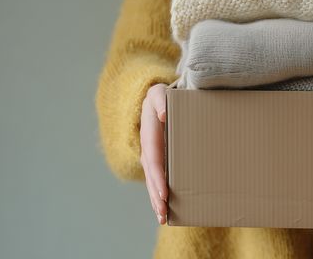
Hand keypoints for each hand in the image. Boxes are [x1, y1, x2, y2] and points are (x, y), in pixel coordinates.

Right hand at [140, 83, 169, 224]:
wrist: (156, 99)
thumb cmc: (162, 97)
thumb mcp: (160, 94)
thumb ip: (161, 102)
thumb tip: (164, 115)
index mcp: (149, 137)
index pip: (154, 162)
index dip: (159, 179)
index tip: (165, 194)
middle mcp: (147, 151)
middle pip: (152, 178)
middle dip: (156, 197)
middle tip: (164, 214)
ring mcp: (150, 158)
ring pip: (152, 183)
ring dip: (156, 201)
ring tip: (163, 218)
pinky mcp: (156, 162)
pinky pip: (157, 180)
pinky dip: (159, 195)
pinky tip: (165, 210)